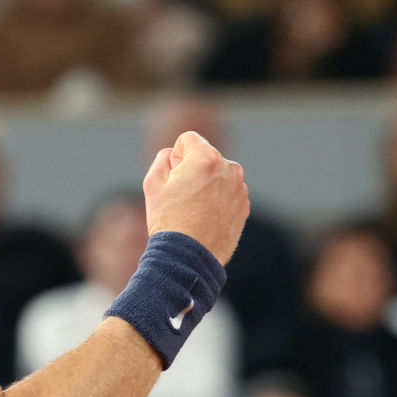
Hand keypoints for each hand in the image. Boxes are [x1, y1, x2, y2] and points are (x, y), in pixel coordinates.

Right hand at [142, 131, 249, 264]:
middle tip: (182, 196)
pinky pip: (227, 191)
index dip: (176, 157)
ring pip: (217, 173)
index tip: (174, 178)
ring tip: (194, 209)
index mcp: (207, 158)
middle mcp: (229, 168)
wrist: (190, 258)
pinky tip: (205, 217)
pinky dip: (217, 198)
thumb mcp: (153, 183)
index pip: (188, 139)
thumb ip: (163, 158)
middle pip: (204, 155)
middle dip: (192, 168)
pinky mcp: (244, 205)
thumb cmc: (169, 220)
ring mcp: (240, 188)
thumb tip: (174, 154)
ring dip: (206, 183)